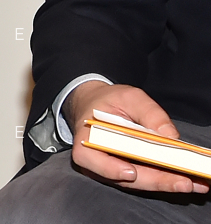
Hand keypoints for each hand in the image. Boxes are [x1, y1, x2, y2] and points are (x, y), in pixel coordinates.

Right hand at [68, 81, 208, 193]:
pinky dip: (166, 179)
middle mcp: (96, 161)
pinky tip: (189, 179)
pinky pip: (146, 179)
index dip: (109, 169)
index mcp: (86, 139)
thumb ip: (148, 112)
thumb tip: (169, 135)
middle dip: (156, 180)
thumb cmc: (109, 101)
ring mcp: (112, 171)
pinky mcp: (127, 173)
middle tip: (185, 182)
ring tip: (196, 182)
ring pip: (139, 182)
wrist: (98, 106)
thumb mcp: (128, 97)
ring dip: (167, 183)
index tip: (131, 171)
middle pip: (124, 177)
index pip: (90, 158)